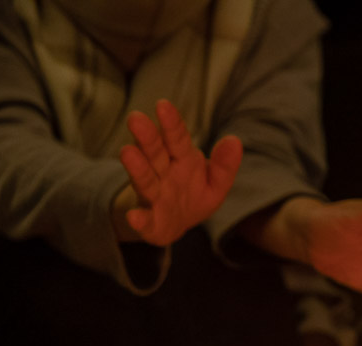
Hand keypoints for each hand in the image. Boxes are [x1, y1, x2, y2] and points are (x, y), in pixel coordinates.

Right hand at [114, 99, 241, 245]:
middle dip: (147, 137)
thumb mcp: (215, 182)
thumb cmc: (193, 195)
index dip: (171, 123)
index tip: (163, 104)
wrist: (175, 224)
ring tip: (127, 152)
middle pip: (155, 152)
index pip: (177, 138)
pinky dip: (139, 219)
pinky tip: (134, 216)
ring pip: (145, 179)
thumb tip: (235, 141)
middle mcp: (162, 173)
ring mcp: (153, 196)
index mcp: (181, 159)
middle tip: (136, 118)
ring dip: (137, 167)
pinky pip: (143, 220)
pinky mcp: (149, 222)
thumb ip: (225, 165)